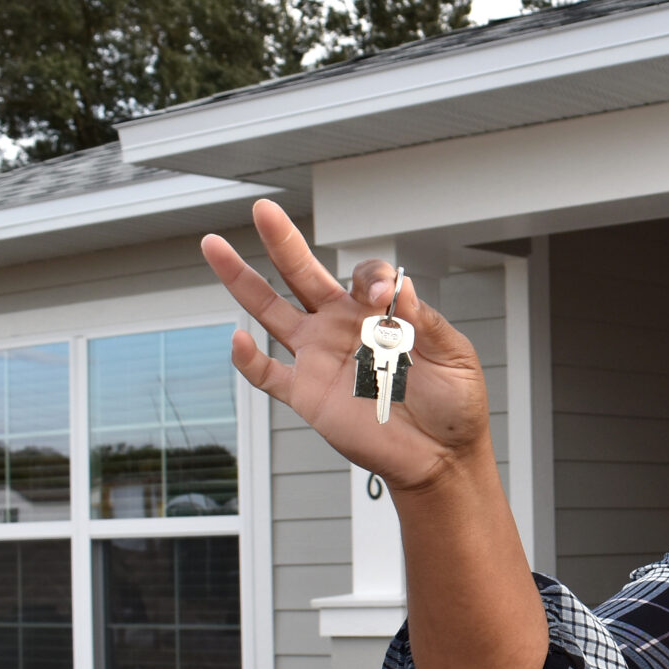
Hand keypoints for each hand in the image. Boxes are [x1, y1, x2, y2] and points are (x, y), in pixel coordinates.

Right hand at [200, 201, 491, 492]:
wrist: (441, 458)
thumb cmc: (453, 406)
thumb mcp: (454, 356)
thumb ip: (427, 323)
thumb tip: (400, 287)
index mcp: (380, 314)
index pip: (364, 275)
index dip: (371, 277)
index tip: (383, 297)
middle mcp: (343, 327)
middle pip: (303, 274)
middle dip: (282, 241)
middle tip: (263, 209)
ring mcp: (319, 358)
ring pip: (271, 312)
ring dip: (242, 280)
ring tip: (214, 247)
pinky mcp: (307, 394)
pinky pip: (267, 374)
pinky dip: (247, 359)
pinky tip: (237, 338)